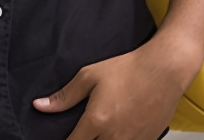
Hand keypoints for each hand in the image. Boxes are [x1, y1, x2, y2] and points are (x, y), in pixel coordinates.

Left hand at [32, 39, 196, 139]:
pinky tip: (117, 132)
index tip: (63, 138)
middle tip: (84, 133)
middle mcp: (115, 137)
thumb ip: (64, 96)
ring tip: (100, 131)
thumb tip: (39, 106)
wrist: (164, 69)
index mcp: (97, 121)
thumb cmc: (128, 69)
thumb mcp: (90, 75)